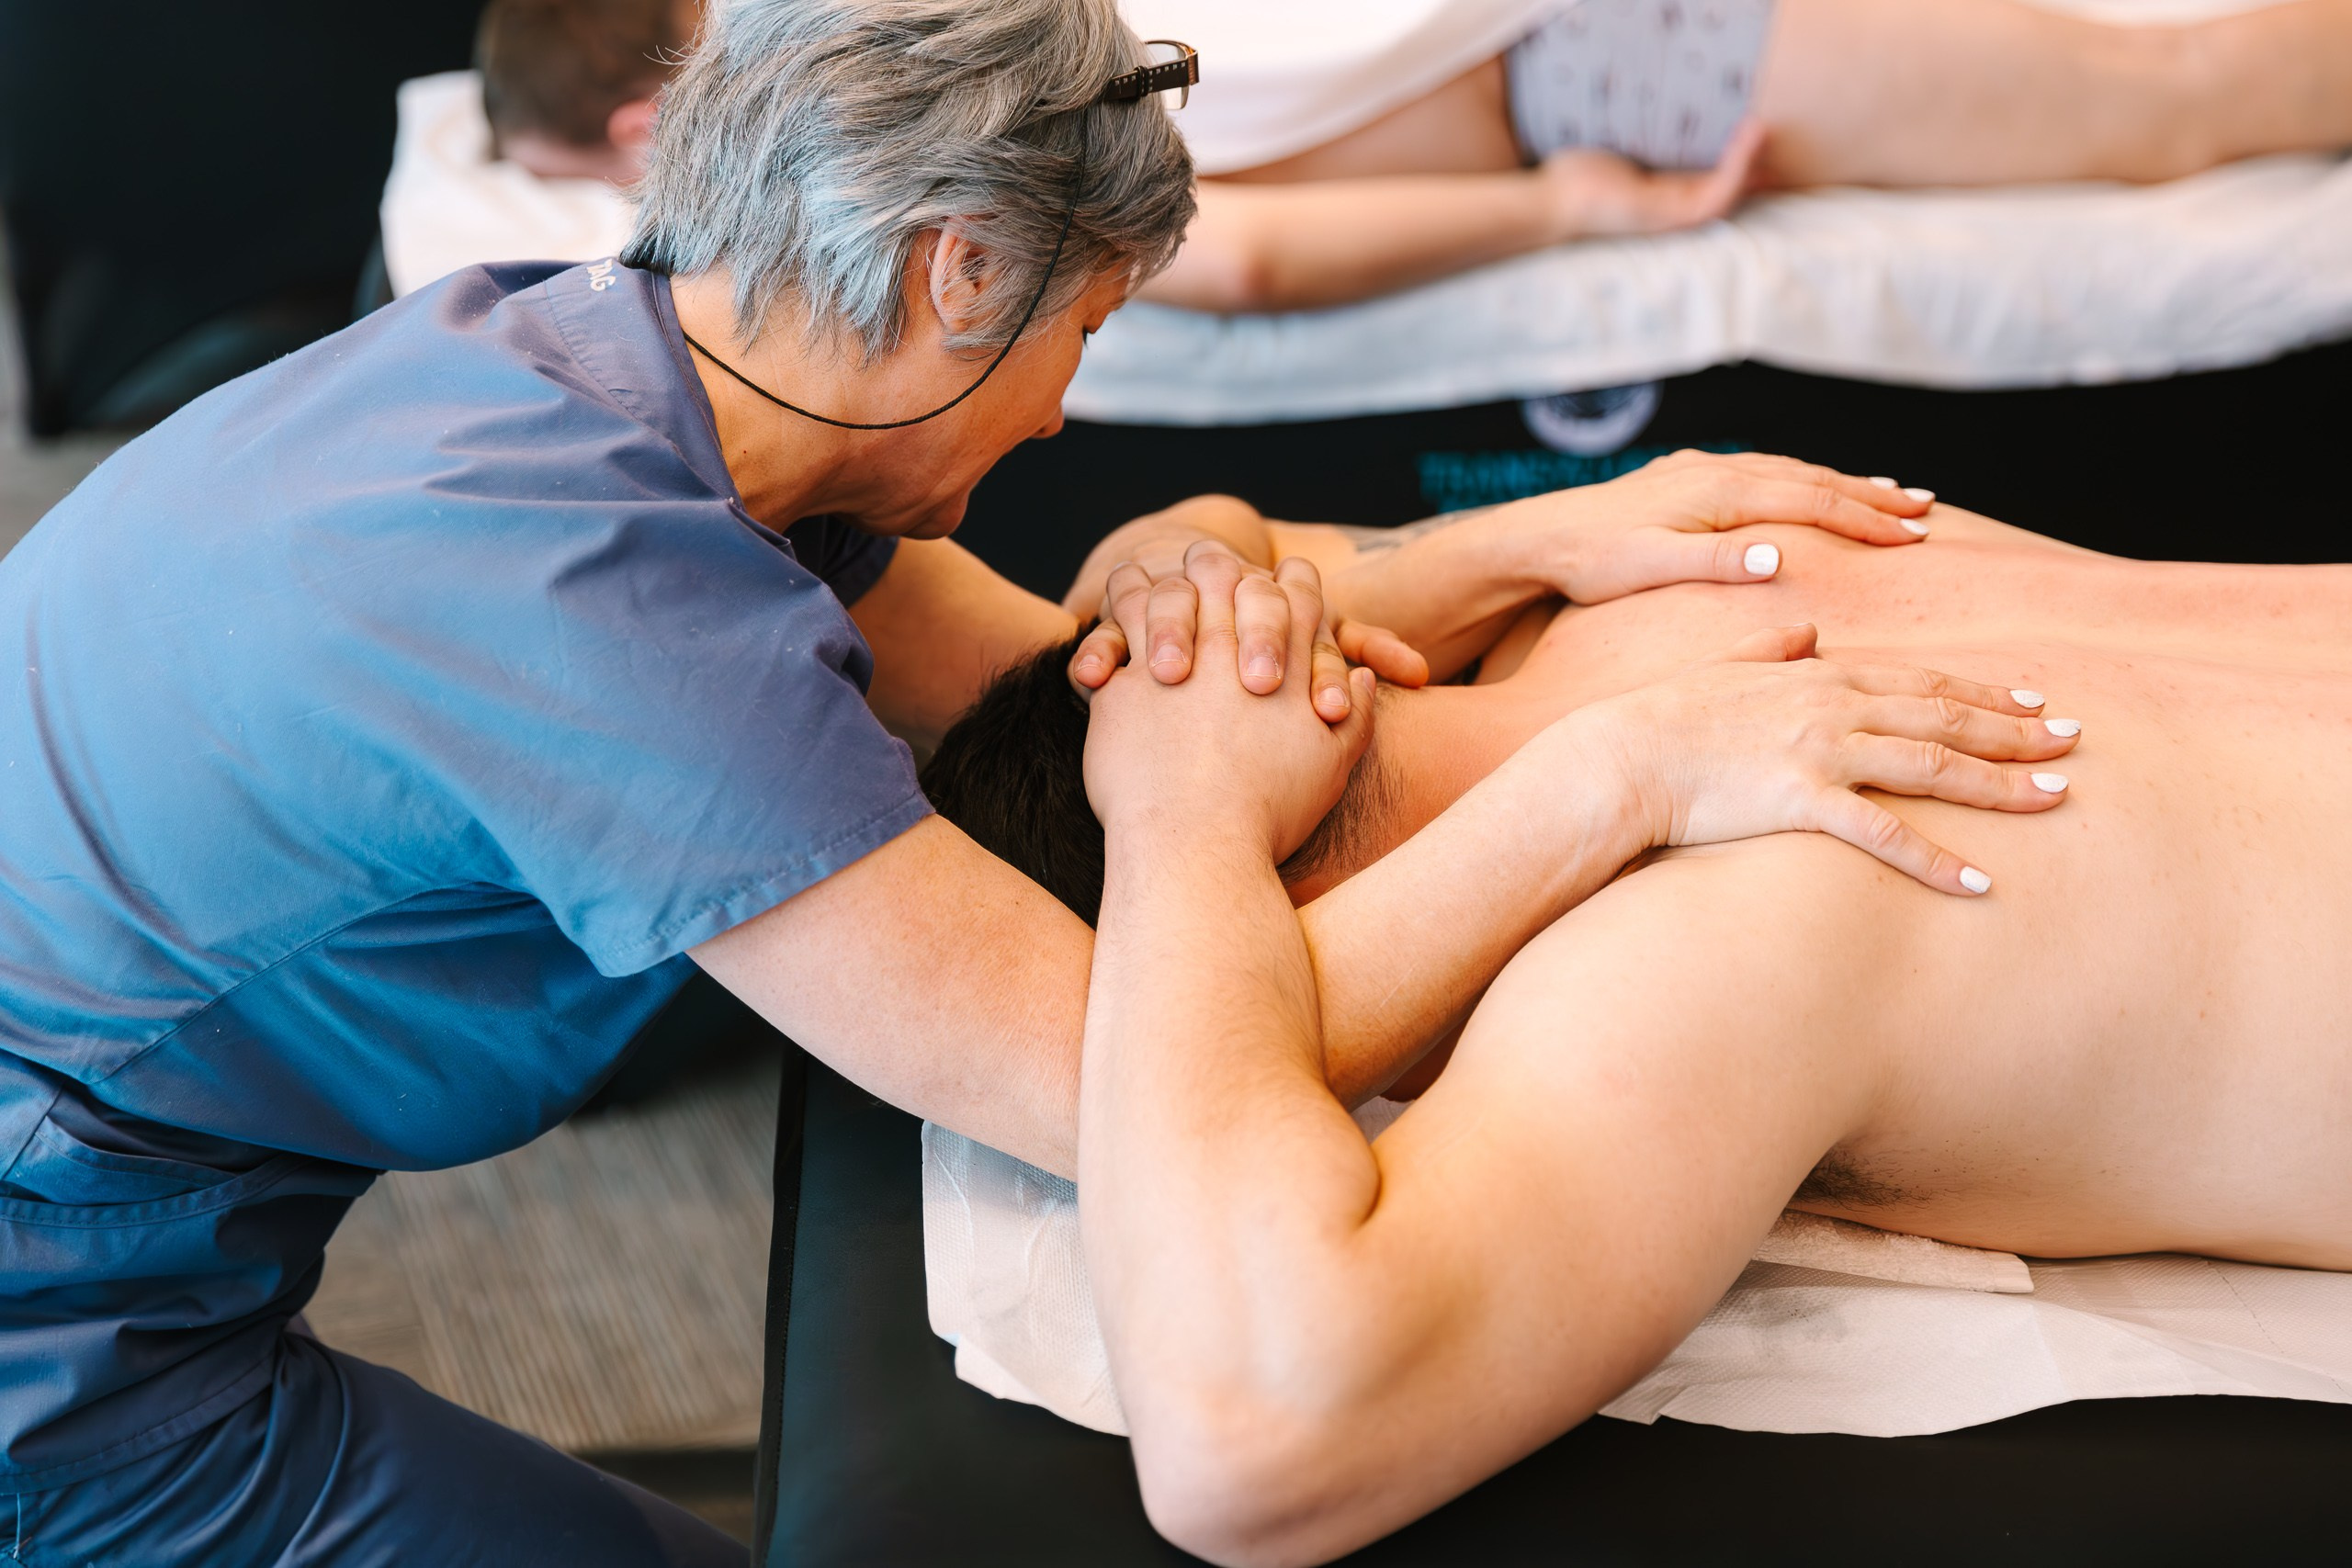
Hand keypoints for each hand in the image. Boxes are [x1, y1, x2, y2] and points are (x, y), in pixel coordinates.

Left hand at [1083, 548, 1375, 858]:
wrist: (1199, 850)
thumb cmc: (1271, 815)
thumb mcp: (1332, 767)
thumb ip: (1356, 716)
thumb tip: (1359, 677)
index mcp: (1288, 659)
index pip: (1298, 586)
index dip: (1288, 578)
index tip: (1273, 582)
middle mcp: (1232, 645)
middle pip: (1225, 573)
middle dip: (1215, 563)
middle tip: (1201, 561)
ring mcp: (1177, 657)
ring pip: (1161, 591)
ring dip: (1150, 581)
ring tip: (1135, 577)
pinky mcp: (1125, 686)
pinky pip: (1110, 632)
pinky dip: (1105, 623)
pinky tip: (1101, 630)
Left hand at [1494, 449, 1941, 604]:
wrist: (1538, 538)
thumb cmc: (1591, 562)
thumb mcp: (1650, 568)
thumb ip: (1715, 563)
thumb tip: (1777, 557)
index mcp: (1718, 493)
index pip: (1811, 501)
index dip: (1866, 520)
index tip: (1913, 537)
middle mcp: (1716, 470)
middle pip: (1812, 477)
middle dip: (1872, 494)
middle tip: (1927, 510)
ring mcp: (1701, 470)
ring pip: (1790, 471)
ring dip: (1843, 482)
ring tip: (1892, 495)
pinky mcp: (1686, 477)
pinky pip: (1763, 472)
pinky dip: (1801, 479)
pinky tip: (1814, 487)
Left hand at [1541, 118, 1763, 239]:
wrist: (1553, 198)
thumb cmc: (1576, 174)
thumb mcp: (1615, 143)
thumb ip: (1636, 127)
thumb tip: (1642, 94)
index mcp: (1662, 190)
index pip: (1709, 174)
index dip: (1736, 156)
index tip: (1753, 127)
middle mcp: (1672, 205)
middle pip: (1727, 185)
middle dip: (1755, 162)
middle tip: (1774, 130)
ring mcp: (1674, 215)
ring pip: (1729, 190)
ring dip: (1750, 160)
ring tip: (1763, 125)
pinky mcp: (1671, 218)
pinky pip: (1716, 195)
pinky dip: (1737, 169)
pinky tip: (1748, 139)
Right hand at [1583, 625, 2080, 894]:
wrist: (1616, 758)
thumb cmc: (1658, 719)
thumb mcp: (1719, 668)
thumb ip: (1768, 649)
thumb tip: (1803, 632)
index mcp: (1816, 676)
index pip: (1919, 681)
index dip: (1981, 692)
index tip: (2031, 699)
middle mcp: (1831, 706)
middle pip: (1943, 718)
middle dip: (2015, 729)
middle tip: (2074, 739)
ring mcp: (1820, 752)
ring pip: (1933, 765)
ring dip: (2001, 783)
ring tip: (2057, 799)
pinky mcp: (1801, 800)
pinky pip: (1884, 834)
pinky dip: (1936, 860)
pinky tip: (1980, 883)